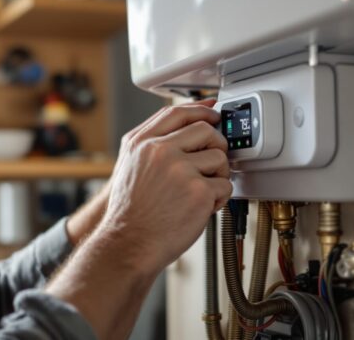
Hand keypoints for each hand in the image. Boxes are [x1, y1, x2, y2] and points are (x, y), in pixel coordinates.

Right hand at [100, 100, 231, 272]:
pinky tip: (201, 207)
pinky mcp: (199, 191)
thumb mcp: (129, 165)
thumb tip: (185, 127)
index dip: (201, 110)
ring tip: (201, 191)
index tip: (213, 113)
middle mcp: (160, 151)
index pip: (177, 112)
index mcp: (141, 143)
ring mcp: (180, 170)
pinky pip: (225, 185)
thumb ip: (152, 143)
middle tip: (212, 162)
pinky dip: (218, 198)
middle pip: (205, 130)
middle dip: (216, 145)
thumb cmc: (131, 211)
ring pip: (220, 158)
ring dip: (218, 175)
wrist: (128, 242)